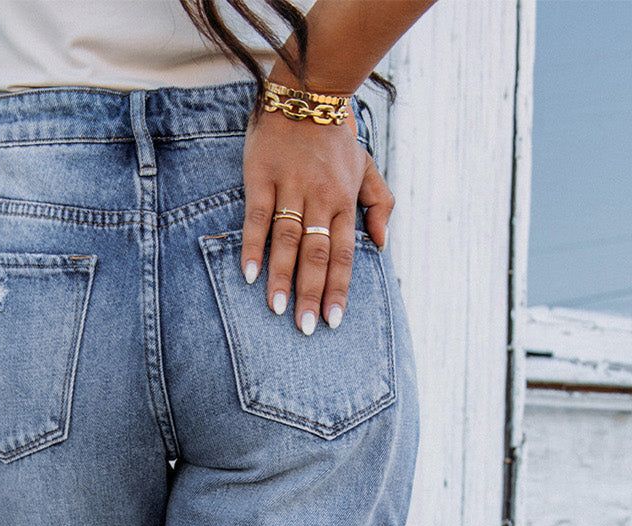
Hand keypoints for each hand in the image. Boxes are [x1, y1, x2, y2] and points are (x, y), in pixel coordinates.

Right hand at [241, 103, 394, 333]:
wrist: (308, 91)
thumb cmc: (336, 136)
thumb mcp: (366, 166)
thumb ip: (379, 204)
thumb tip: (383, 244)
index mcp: (344, 201)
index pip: (343, 254)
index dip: (338, 288)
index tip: (333, 321)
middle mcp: (320, 198)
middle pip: (317, 253)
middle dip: (311, 292)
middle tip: (304, 328)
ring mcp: (290, 187)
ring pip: (288, 239)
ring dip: (282, 276)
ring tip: (278, 310)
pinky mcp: (262, 176)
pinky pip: (257, 216)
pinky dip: (252, 245)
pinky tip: (248, 274)